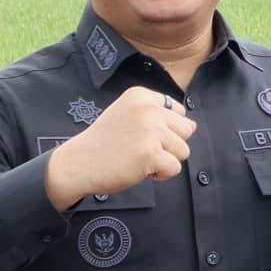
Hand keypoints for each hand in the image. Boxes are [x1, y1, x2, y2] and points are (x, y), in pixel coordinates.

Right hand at [47, 86, 194, 204]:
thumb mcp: (127, 114)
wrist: (78, 163)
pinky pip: (175, 168)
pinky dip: (161, 175)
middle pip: (186, 130)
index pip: (178, 111)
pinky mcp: (150, 153)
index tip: (141, 134)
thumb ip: (157, 115)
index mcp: (141, 95)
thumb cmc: (104, 142)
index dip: (165, 129)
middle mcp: (148, 108)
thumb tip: (193, 125)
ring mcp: (150, 130)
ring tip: (140, 159)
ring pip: (183, 151)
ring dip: (165, 160)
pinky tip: (140, 170)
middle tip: (142, 149)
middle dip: (169, 145)